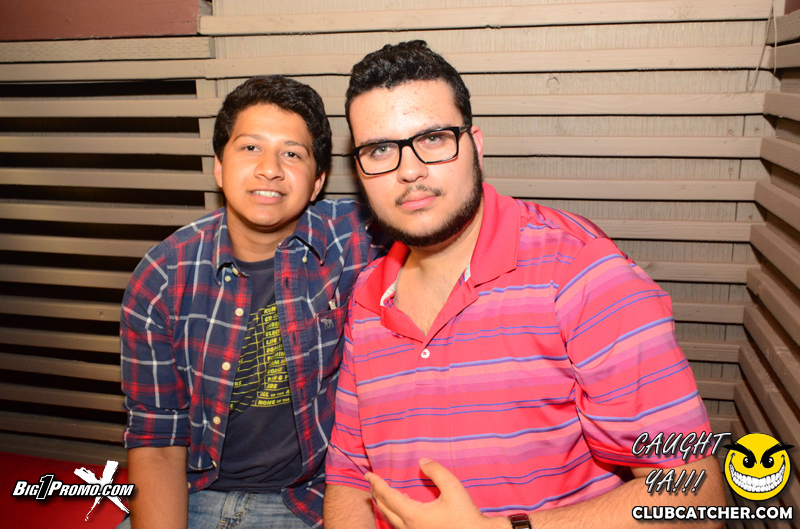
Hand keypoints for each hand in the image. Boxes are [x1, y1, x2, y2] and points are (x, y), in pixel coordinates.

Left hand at [365, 458, 506, 528]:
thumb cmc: (465, 515)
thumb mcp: (453, 488)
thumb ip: (436, 471)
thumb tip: (421, 462)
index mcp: (413, 515)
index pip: (388, 496)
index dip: (377, 484)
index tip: (368, 474)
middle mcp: (408, 527)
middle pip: (384, 509)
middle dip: (376, 493)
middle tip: (370, 481)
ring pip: (390, 519)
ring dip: (383, 504)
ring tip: (380, 492)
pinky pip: (399, 524)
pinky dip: (393, 512)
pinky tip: (400, 505)